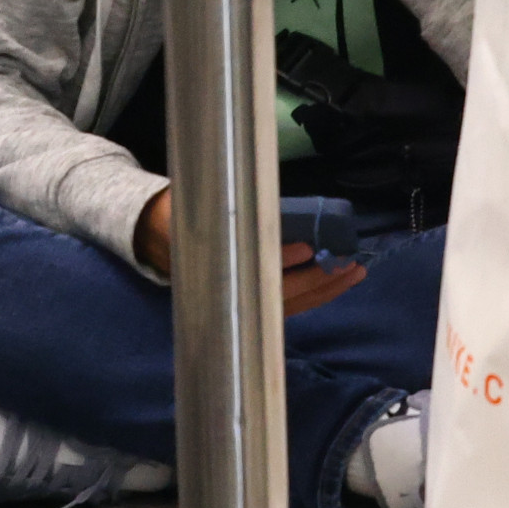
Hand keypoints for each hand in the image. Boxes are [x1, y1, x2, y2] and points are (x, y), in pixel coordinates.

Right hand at [134, 191, 368, 316]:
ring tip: (354, 273)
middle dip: (318, 280)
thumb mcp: (202, 201)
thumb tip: (269, 202)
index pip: (252, 269)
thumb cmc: (184, 211)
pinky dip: (314, 294)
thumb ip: (233, 205)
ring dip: (324, 289)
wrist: (154, 233)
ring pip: (289, 305)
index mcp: (211, 263)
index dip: (282, 259)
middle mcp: (226, 290)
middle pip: (280, 295)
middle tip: (347, 262)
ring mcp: (238, 301)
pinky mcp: (249, 302)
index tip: (307, 248)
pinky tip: (335, 280)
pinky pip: (287, 306)